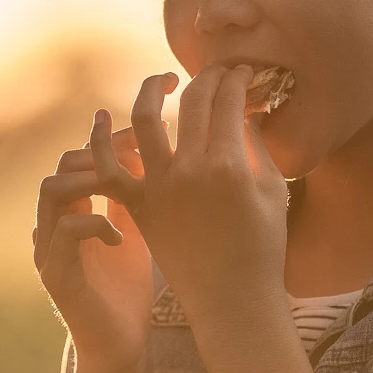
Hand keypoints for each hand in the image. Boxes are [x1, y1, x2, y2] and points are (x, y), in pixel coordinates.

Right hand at [33, 118, 154, 372]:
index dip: (106, 143)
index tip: (141, 137)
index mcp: (70, 215)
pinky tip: (118, 237)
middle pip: (60, 168)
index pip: (76, 161)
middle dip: (99, 155)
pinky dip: (94, 222)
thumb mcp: (134, 236)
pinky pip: (65, 229)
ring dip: (91, 182)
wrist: (120, 347)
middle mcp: (52, 228)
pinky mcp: (55, 274)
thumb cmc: (127, 294)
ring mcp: (48, 250)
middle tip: (137, 157)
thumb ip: (130, 200)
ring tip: (123, 190)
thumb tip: (149, 156)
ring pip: (52, 190)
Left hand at [93, 66, 289, 331]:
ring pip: (146, 120)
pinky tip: (101, 117)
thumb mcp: (273, 191)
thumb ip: (256, 146)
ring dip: (152, 90)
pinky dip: (100, 141)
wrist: (231, 300)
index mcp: (229, 165)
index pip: (229, 100)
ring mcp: (160, 188)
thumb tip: (243, 111)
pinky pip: (110, 168)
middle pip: (193, 101)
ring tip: (163, 80)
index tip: (243, 74)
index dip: (237, 79)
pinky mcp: (139, 207)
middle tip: (217, 73)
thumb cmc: (262, 248)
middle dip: (208, 78)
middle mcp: (190, 170)